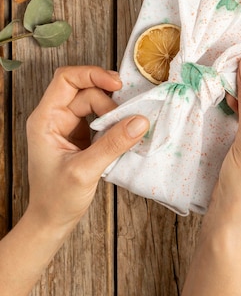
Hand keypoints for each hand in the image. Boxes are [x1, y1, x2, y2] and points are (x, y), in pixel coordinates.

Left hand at [25, 66, 148, 234]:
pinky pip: (100, 119)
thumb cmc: (57, 198)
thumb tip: (140, 121)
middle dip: (108, 102)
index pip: (66, 80)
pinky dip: (114, 124)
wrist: (52, 221)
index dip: (91, 75)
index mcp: (45, 119)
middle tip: (125, 120)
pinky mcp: (81, 137)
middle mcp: (55, 118)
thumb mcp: (85, 171)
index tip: (116, 85)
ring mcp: (68, 127)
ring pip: (95, 104)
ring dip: (113, 114)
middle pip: (85, 91)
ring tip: (125, 131)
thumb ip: (112, 144)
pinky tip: (123, 135)